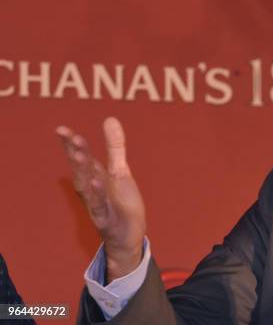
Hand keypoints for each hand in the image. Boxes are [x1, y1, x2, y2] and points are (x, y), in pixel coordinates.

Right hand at [57, 117, 145, 281]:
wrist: (128, 236)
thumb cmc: (122, 203)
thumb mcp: (120, 171)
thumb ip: (115, 147)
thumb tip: (109, 118)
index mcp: (94, 177)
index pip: (80, 158)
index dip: (71, 144)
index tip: (61, 129)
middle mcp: (91, 190)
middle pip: (82, 169)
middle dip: (76, 153)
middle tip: (71, 136)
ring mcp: (97, 205)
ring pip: (87, 186)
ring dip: (83, 171)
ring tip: (78, 153)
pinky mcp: (106, 218)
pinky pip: (100, 205)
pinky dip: (97, 193)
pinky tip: (96, 180)